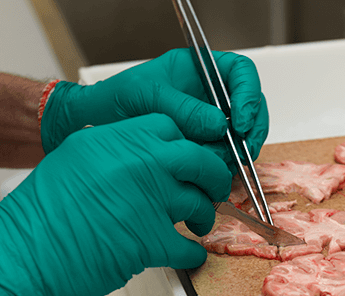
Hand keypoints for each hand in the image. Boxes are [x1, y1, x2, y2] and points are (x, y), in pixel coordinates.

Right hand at [0, 114, 229, 295]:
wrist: (20, 256)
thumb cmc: (39, 216)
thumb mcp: (73, 162)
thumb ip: (113, 153)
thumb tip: (150, 157)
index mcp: (111, 139)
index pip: (168, 127)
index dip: (185, 146)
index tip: (189, 161)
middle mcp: (135, 163)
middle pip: (197, 159)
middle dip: (211, 176)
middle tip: (212, 189)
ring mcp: (146, 201)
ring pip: (198, 202)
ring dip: (203, 216)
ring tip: (197, 224)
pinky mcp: (150, 241)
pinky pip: (189, 246)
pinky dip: (193, 254)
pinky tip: (189, 254)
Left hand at [40, 49, 269, 170]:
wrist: (92, 129)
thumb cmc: (113, 102)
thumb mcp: (146, 96)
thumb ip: (183, 109)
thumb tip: (219, 124)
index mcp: (200, 71)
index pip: (242, 74)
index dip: (249, 95)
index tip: (239, 121)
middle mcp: (210, 97)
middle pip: (252, 109)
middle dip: (251, 131)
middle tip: (242, 151)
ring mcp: (210, 125)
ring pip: (244, 137)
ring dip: (238, 153)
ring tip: (220, 165)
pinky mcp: (205, 149)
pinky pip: (228, 158)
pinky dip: (224, 168)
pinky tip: (211, 175)